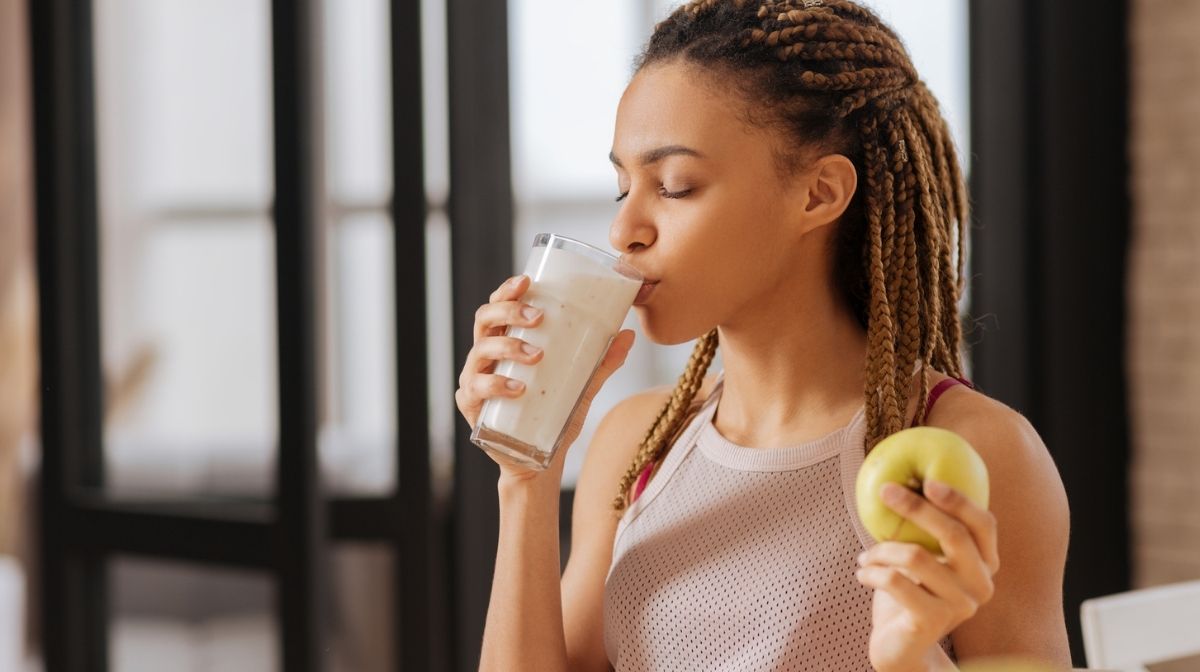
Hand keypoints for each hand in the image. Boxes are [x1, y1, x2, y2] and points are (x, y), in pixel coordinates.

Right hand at [453, 274, 635, 478]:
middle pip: (485, 320)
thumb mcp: (581, 386)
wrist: (538, 462)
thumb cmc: (553, 417)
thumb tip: (629, 335)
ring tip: (537, 354)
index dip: (507, 290)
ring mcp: (474, 380)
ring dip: (508, 346)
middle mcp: (485, 357)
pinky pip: (477, 389)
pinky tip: (519, 389)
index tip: (527, 281)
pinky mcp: (471, 407)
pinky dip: (497, 385)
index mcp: (505, 342)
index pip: (499, 307)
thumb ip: (601, 362)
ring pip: (480, 350)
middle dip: (509, 311)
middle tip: (538, 317)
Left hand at [855, 479, 1000, 671]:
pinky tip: (862, 574)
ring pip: (916, 556)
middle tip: (886, 492)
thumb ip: (924, 531)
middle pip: (954, 534)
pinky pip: (896, 581)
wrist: (901, 649)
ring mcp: (961, 606)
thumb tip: (899, 481)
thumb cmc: (909, 595)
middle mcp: (981, 585)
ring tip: (865, 556)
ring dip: (881, 549)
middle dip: (917, 507)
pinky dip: (872, 572)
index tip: (928, 481)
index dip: (960, 500)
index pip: (984, 524)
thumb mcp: (922, 559)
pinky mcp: (933, 621)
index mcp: (984, 564)